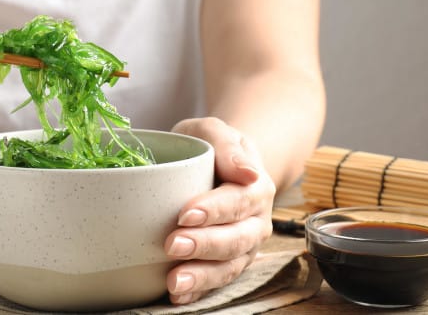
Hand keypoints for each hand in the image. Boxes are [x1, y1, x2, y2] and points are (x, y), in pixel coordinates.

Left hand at [163, 117, 275, 303]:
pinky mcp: (227, 263)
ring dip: (202, 276)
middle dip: (204, 245)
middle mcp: (255, 221)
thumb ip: (226, 143)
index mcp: (255, 187)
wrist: (219, 166)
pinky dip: (198, 292)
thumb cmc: (211, 147)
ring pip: (229, 266)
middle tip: (172, 245)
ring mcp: (243, 246)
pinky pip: (217, 282)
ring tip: (173, 282)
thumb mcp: (214, 130)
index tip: (185, 214)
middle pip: (235, 239)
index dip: (214, 210)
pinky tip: (177, 296)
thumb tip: (247, 171)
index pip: (238, 201)